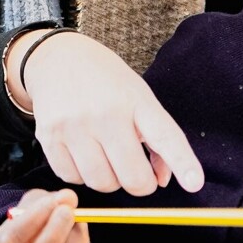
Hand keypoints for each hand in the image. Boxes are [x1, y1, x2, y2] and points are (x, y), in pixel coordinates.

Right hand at [0, 189, 90, 242]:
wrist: (32, 242)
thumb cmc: (27, 221)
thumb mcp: (30, 204)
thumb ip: (46, 200)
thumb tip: (68, 198)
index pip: (10, 241)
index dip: (32, 220)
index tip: (50, 202)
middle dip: (54, 235)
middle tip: (68, 211)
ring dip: (73, 239)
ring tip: (78, 217)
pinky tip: (78, 231)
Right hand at [12, 32, 203, 195]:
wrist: (57, 58)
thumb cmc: (106, 82)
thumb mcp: (139, 97)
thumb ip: (157, 138)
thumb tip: (162, 181)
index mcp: (136, 100)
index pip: (164, 136)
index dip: (182, 162)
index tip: (195, 183)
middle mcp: (105, 113)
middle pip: (132, 177)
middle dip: (139, 183)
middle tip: (136, 172)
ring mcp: (74, 125)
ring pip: (101, 183)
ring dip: (109, 180)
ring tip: (106, 157)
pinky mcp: (48, 136)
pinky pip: (72, 178)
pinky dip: (81, 175)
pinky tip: (82, 154)